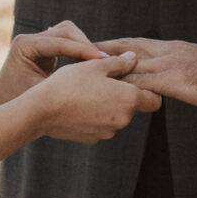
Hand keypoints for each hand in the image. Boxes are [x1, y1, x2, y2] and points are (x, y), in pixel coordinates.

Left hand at [0, 19, 103, 107]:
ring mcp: (36, 41)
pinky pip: (67, 44)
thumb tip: (99, 77)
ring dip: (86, 47)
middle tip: (107, 62)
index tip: (105, 62)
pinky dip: (80, 53)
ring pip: (69, 34)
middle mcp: (29, 38)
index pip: (61, 41)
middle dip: (87, 45)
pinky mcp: (43, 49)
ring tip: (102, 64)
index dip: (85, 50)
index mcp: (25, 45)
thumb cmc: (18, 106)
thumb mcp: (43, 95)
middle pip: (67, 31)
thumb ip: (66, 83)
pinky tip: (94, 66)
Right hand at [32, 52, 160, 142]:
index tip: (135, 82)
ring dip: (108, 106)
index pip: (155, 100)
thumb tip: (133, 58)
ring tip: (87, 92)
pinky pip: (101, 125)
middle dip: (123, 95)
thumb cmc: (69, 84)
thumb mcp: (95, 66)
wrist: (42, 111)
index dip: (149, 90)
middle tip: (103, 81)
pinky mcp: (93, 139)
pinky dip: (95, 117)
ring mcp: (107, 132)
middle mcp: (122, 119)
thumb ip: (119, 63)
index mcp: (128, 100)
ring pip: (116, 116)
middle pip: (132, 107)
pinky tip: (79, 106)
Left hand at [96, 37, 196, 109]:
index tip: (96, 45)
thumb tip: (170, 74)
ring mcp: (169, 65)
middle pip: (126, 47)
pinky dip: (126, 84)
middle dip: (103, 48)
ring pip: (131, 63)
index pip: (135, 42)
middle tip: (80, 51)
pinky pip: (144, 82)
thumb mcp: (196, 65)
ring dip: (108, 67)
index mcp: (171, 48)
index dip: (115, 44)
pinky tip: (111, 90)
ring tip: (86, 71)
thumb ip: (179, 66)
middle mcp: (166, 52)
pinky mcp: (173, 80)